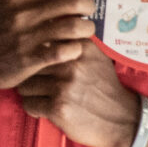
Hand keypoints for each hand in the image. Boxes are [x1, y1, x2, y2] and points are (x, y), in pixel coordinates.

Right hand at [0, 0, 111, 95]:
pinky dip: (75, 50)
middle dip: (89, 8)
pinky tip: (72, 51)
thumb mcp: (7, 5)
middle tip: (88, 15)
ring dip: (86, 30)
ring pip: (75, 26)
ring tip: (83, 35)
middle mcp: (25, 12)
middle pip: (75, 1)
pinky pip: (66, 50)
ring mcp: (27, 36)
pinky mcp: (29, 59)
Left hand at [15, 29, 141, 146]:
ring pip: (25, 85)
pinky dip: (34, 109)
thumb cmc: (103, 88)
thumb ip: (73, 43)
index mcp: (80, 47)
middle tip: (40, 84)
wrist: (122, 119)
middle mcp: (71, 64)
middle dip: (31, 76)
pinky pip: (29, 104)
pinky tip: (46, 109)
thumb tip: (46, 27)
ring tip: (44, 97)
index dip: (37, 56)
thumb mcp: (95, 57)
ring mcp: (64, 86)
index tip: (42, 65)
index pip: (42, 43)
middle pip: (29, 64)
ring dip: (31, 94)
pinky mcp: (58, 107)